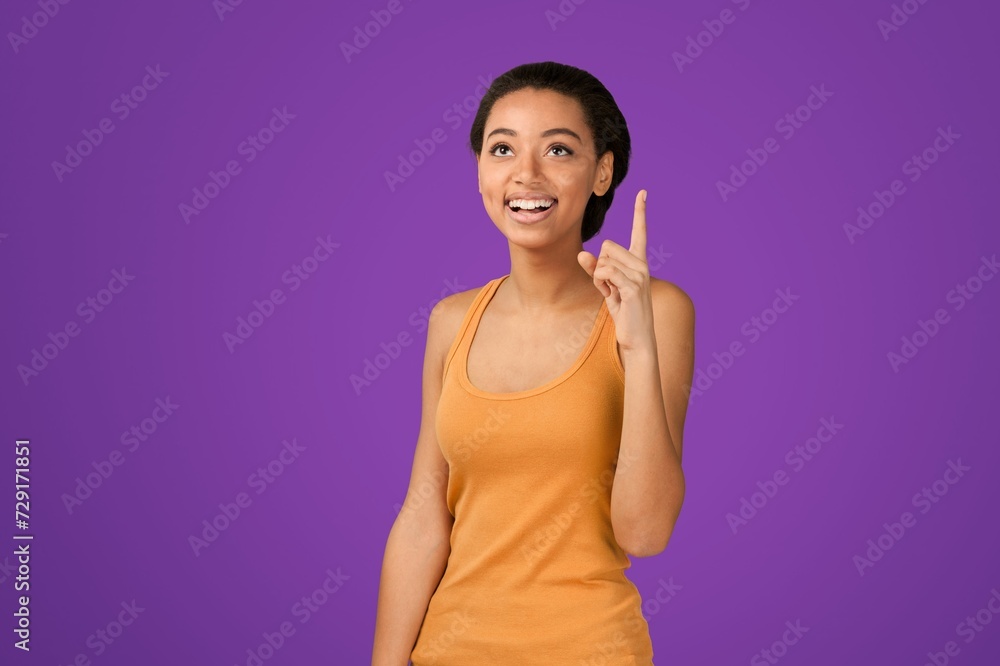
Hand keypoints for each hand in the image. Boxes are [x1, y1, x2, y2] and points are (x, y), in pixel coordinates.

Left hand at [577, 189, 656, 356]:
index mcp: (639, 261)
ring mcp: (640, 274)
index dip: (640, 212)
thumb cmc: (624, 311)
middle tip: (610, 286)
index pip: (640, 231)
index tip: (643, 192)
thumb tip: (581, 254)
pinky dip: (601, 283)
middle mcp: (642, 264)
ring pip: (604, 259)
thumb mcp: (607, 287)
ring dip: (600, 278)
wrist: (637, 337)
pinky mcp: (633, 286)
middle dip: (600, 265)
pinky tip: (613, 297)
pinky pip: (605, 272)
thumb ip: (595, 270)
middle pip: (607, 245)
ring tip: (613, 293)